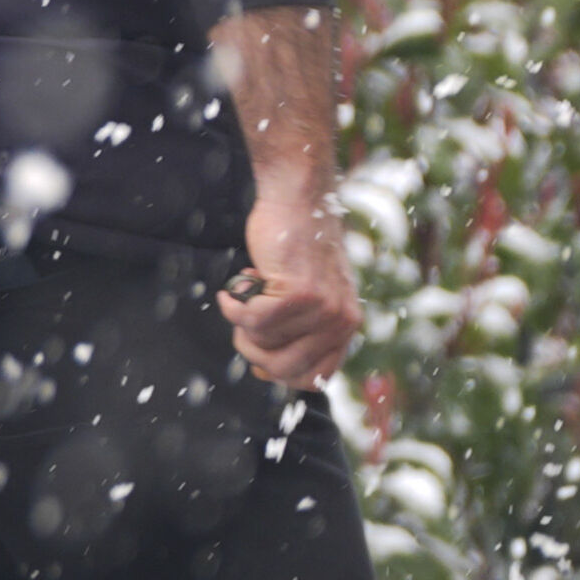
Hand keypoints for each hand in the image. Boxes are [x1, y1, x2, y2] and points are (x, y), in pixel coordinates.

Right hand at [218, 188, 362, 391]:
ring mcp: (324, 309)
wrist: (299, 199)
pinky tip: (233, 288)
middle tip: (244, 323)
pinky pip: (251, 320)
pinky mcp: (301, 292)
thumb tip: (267, 371)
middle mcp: (342, 322)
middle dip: (251, 350)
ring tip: (243, 295)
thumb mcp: (309, 296)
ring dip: (240, 323)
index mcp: (346, 327)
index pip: (313, 379)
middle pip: (282, 370)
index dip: (277, 371)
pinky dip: (232, 306)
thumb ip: (300, 331)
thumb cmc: (295, 246)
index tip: (261, 349)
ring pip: (262, 344)